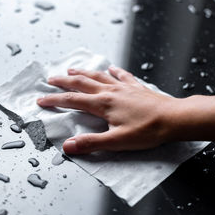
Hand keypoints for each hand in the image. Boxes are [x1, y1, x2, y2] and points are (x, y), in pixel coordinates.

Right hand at [36, 66, 179, 153]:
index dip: (54, 100)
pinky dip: (114, 72)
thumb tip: (68, 146)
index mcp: (102, 104)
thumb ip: (90, 143)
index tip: (41, 100)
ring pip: (98, 76)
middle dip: (64, 82)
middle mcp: (110, 92)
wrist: (174, 119)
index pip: (72, 101)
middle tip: (51, 79)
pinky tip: (112, 68)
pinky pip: (122, 76)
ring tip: (72, 69)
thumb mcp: (116, 141)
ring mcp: (123, 88)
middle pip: (81, 83)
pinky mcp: (136, 88)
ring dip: (83, 73)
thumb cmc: (147, 131)